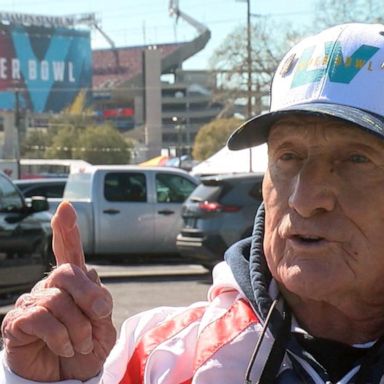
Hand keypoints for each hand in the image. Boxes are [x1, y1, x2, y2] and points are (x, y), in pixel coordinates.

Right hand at [1, 201, 116, 380]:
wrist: (71, 377)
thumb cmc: (87, 347)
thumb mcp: (103, 323)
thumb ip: (98, 299)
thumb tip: (92, 280)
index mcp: (73, 284)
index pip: (69, 252)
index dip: (67, 231)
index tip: (66, 208)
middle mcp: (50, 287)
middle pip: (68, 272)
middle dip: (88, 296)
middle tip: (99, 316)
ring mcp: (32, 303)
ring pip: (58, 301)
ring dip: (79, 328)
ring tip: (81, 343)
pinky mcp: (17, 323)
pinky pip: (41, 319)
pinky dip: (61, 337)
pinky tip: (64, 346)